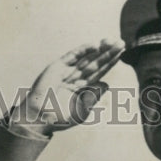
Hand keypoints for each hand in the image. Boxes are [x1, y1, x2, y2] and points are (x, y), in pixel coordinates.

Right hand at [10, 39, 124, 135]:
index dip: (110, 63)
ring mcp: (66, 70)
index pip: (99, 72)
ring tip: (111, 41)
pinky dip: (82, 50)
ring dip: (99, 50)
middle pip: (95, 62)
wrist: (39, 117)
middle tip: (121, 43)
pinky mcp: (57, 67)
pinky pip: (72, 56)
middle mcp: (76, 77)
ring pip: (86, 58)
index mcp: (82, 87)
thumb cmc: (59, 118)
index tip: (121, 54)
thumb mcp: (81, 112)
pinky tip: (94, 46)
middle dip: (108, 53)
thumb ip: (93, 98)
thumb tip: (107, 85)